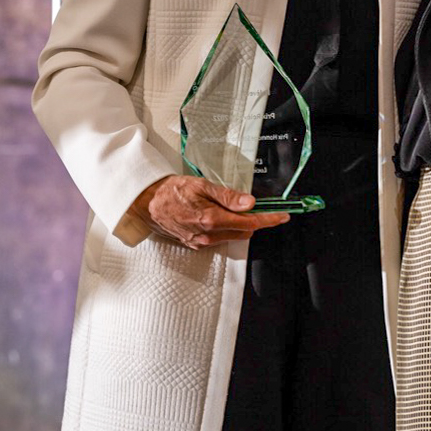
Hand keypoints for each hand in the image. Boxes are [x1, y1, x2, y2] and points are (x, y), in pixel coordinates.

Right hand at [128, 175, 289, 249]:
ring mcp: (202, 242)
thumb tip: (250, 203)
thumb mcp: (201, 186)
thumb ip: (227, 196)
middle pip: (244, 231)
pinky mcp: (196, 244)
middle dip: (256, 221)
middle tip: (260, 206)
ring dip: (241, 225)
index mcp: (211, 219)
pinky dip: (228, 229)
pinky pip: (220, 239)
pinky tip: (222, 216)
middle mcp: (208, 235)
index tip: (282, 216)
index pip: (249, 223)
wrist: (148, 203)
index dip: (269, 219)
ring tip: (237, 208)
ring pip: (233, 236)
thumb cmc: (172, 191)